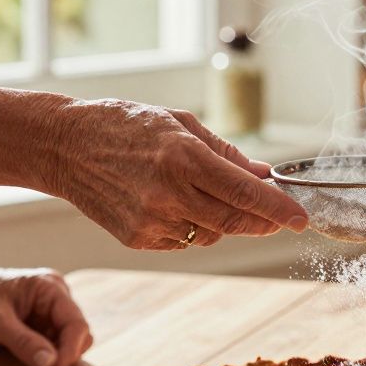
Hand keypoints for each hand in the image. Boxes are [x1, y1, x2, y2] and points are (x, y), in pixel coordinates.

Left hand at [0, 263, 91, 365]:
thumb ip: (23, 341)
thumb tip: (51, 364)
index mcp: (50, 289)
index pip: (76, 323)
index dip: (70, 350)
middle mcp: (55, 298)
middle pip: (77, 333)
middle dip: (66, 354)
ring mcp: (48, 311)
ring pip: (67, 341)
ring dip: (57, 357)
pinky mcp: (39, 323)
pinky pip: (53, 344)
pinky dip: (47, 356)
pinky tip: (30, 362)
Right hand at [44, 101, 308, 249]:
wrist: (65, 146)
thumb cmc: (126, 126)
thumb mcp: (180, 124)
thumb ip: (225, 154)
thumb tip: (265, 175)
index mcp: (184, 158)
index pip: (245, 193)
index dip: (278, 209)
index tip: (301, 218)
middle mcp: (170, 193)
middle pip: (235, 222)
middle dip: (262, 221)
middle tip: (276, 217)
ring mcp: (152, 221)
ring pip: (210, 234)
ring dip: (221, 221)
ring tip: (198, 194)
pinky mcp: (137, 239)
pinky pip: (182, 240)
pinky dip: (190, 227)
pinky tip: (170, 204)